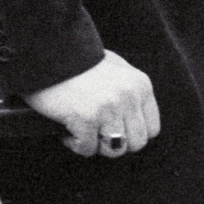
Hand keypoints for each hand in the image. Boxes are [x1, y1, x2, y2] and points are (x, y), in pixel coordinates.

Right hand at [24, 50, 159, 157]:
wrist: (51, 53)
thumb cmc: (81, 63)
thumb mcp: (117, 70)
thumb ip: (130, 93)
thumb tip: (134, 122)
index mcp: (141, 86)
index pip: (152, 128)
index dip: (132, 133)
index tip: (115, 130)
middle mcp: (129, 97)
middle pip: (137, 143)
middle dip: (116, 143)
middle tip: (97, 132)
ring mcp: (109, 108)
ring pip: (115, 150)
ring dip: (97, 145)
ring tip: (83, 131)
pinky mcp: (87, 118)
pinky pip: (87, 148)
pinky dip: (75, 143)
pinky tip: (68, 128)